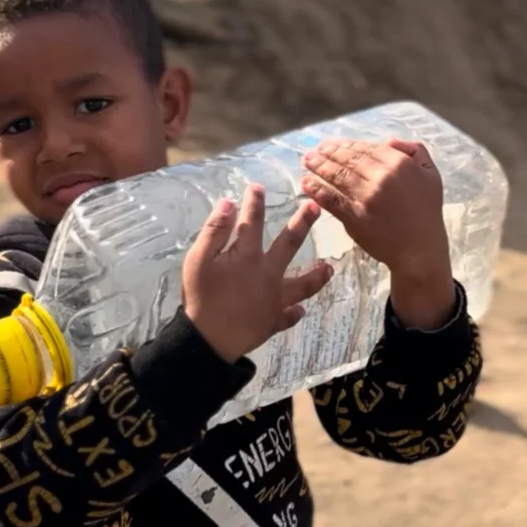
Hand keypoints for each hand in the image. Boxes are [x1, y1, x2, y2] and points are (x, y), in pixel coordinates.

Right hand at [183, 184, 332, 362]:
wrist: (209, 339)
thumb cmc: (201, 297)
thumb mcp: (198, 260)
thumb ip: (214, 231)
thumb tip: (228, 204)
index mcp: (248, 256)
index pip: (253, 221)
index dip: (255, 202)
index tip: (258, 187)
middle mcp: (268, 273)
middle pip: (289, 244)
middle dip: (303, 223)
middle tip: (316, 207)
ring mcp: (275, 299)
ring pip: (302, 285)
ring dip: (317, 275)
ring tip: (329, 268)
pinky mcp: (273, 321)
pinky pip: (289, 316)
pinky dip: (295, 312)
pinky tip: (300, 310)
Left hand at [301, 138, 455, 327]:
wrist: (419, 249)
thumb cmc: (426, 212)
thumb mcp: (430, 174)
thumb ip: (414, 152)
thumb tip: (389, 141)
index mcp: (399, 164)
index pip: (366, 149)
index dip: (347, 145)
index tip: (334, 143)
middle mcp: (380, 178)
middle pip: (348, 160)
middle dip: (328, 152)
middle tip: (315, 149)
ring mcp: (365, 198)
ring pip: (337, 176)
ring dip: (318, 166)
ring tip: (307, 161)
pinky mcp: (354, 217)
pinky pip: (332, 199)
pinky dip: (317, 190)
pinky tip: (306, 183)